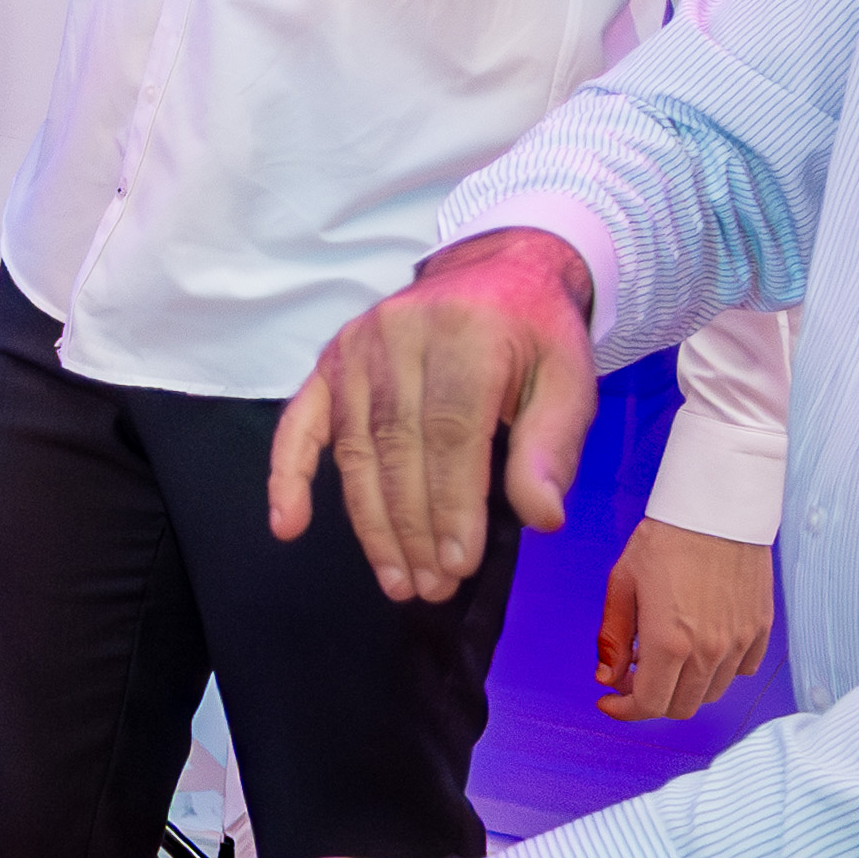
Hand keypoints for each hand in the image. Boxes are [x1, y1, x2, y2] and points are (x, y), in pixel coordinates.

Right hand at [268, 229, 599, 603]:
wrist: (495, 271)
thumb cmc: (536, 336)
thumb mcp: (570, 381)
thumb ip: (552, 446)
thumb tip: (540, 518)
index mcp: (467, 333)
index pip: (450, 432)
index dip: (451, 503)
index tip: (458, 564)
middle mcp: (400, 335)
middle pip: (397, 447)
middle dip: (412, 526)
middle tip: (430, 586)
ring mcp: (355, 347)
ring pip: (355, 449)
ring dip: (370, 522)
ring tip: (396, 579)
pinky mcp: (329, 362)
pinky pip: (300, 423)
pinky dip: (288, 475)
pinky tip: (288, 525)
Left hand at [598, 518, 776, 721]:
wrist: (718, 509)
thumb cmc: (665, 540)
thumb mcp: (623, 584)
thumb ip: (613, 638)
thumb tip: (607, 677)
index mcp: (668, 643)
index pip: (648, 704)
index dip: (624, 710)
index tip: (608, 700)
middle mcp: (709, 651)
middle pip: (681, 707)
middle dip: (651, 700)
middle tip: (632, 676)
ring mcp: (740, 643)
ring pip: (711, 692)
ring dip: (684, 687)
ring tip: (664, 658)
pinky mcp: (761, 630)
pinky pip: (741, 670)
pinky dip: (718, 671)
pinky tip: (699, 647)